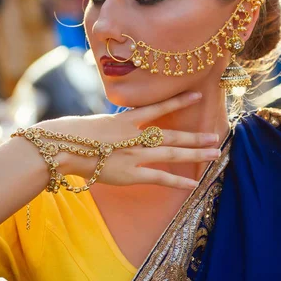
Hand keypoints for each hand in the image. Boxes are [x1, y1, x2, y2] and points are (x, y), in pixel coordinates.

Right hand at [38, 92, 220, 189]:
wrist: (64, 147)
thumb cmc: (77, 134)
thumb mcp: (102, 121)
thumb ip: (120, 123)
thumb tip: (131, 123)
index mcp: (128, 119)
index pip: (159, 108)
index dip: (180, 101)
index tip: (198, 96)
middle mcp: (137, 135)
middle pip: (173, 135)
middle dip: (196, 137)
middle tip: (215, 137)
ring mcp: (136, 154)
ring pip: (173, 153)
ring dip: (195, 154)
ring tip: (214, 153)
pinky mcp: (132, 173)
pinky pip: (160, 177)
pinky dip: (177, 181)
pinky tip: (194, 184)